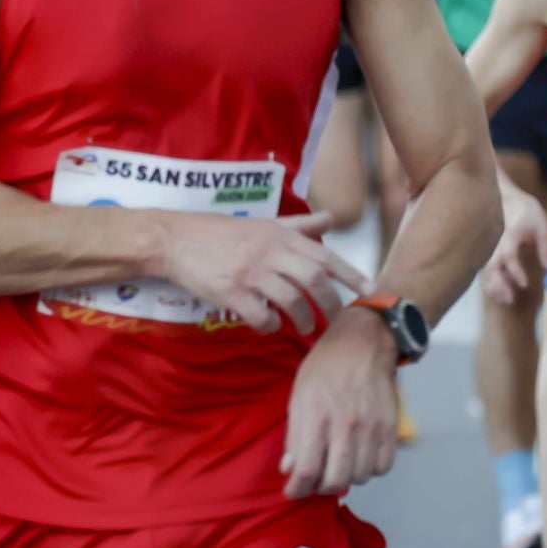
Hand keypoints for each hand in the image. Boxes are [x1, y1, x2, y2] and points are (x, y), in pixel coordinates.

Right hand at [158, 211, 369, 335]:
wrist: (175, 239)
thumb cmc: (220, 232)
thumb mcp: (263, 224)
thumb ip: (299, 225)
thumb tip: (330, 219)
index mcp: (279, 235)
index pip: (324, 255)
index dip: (351, 274)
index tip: (371, 291)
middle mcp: (269, 251)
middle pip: (314, 281)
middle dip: (331, 305)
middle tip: (336, 322)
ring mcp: (250, 272)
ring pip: (291, 301)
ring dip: (304, 320)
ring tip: (305, 329)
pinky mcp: (230, 291)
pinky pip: (260, 315)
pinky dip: (270, 326)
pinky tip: (268, 326)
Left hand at [280, 307, 397, 498]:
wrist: (363, 343)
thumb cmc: (325, 367)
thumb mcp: (298, 394)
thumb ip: (294, 434)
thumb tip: (289, 468)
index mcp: (316, 414)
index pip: (307, 469)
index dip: (297, 489)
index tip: (293, 491)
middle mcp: (345, 423)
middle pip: (335, 480)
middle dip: (321, 487)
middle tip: (316, 480)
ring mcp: (371, 426)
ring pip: (360, 477)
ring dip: (346, 477)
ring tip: (339, 463)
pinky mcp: (390, 427)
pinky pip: (382, 467)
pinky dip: (370, 469)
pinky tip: (360, 456)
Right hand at [482, 189, 546, 306]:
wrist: (506, 197)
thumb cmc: (527, 212)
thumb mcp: (542, 227)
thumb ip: (546, 250)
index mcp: (509, 235)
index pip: (508, 255)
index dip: (515, 271)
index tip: (525, 284)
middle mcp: (495, 243)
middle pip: (490, 266)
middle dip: (499, 285)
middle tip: (511, 299)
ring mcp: (489, 248)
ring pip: (485, 270)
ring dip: (493, 287)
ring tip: (507, 300)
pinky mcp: (487, 252)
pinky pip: (485, 270)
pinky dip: (490, 283)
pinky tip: (500, 294)